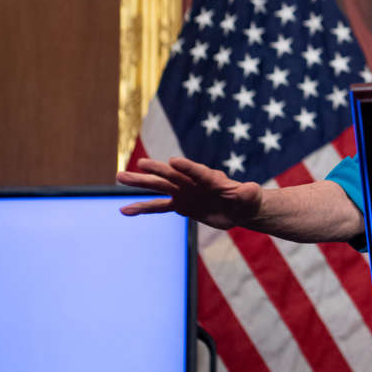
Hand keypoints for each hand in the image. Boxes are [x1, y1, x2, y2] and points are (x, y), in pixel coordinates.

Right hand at [117, 156, 262, 229]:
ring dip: (140, 183)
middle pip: (172, 175)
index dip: (187, 167)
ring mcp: (184, 192)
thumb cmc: (247, 198)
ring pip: (159, 187)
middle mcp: (193, 182)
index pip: (198, 171)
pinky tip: (125, 210)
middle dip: (156, 170)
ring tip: (120, 177)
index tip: (173, 162)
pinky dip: (142, 208)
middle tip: (139, 164)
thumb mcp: (251, 195)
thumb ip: (248, 192)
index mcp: (211, 178)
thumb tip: (250, 190)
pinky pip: (158, 207)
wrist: (239, 208)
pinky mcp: (180, 205)